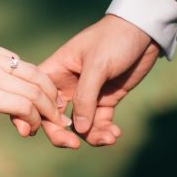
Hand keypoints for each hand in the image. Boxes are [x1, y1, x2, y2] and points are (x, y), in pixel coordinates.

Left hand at [0, 35, 70, 157]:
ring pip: (33, 73)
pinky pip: (20, 61)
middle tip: (57, 122)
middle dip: (51, 109)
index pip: (23, 106)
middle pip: (35, 91)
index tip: (30, 131)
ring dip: (49, 90)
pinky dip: (35, 74)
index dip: (35, 120)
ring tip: (56, 103)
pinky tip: (37, 84)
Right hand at [36, 15, 159, 148]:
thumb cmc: (114, 39)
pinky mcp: (105, 100)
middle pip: (54, 117)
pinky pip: (99, 123)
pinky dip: (105, 131)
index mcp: (55, 71)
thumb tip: (78, 129)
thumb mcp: (97, 65)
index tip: (36, 132)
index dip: (32, 115)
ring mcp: (87, 95)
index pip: (36, 97)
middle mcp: (67, 85)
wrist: (144, 31)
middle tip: (74, 145)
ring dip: (91, 136)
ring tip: (109, 137)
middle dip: (61, 134)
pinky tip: (115, 134)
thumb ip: (85, 97)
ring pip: (79, 125)